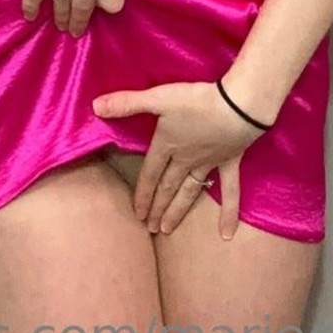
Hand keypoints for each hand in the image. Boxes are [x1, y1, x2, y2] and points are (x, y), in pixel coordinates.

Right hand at [13, 0, 125, 36]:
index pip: (113, 1)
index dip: (106, 6)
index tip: (100, 6)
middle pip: (85, 7)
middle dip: (80, 22)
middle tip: (76, 30)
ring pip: (62, 4)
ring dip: (60, 17)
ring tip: (60, 25)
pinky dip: (32, 7)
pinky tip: (31, 15)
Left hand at [91, 80, 265, 239]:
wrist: (238, 107)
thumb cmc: (197, 102)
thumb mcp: (158, 98)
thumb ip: (127, 103)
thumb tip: (95, 106)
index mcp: (168, 145)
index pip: (150, 174)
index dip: (142, 193)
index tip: (136, 214)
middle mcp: (186, 160)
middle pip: (168, 187)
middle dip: (157, 207)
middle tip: (150, 228)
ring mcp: (209, 163)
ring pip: (190, 192)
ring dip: (178, 211)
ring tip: (167, 230)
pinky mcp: (230, 162)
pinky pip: (230, 192)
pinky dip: (228, 212)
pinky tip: (227, 234)